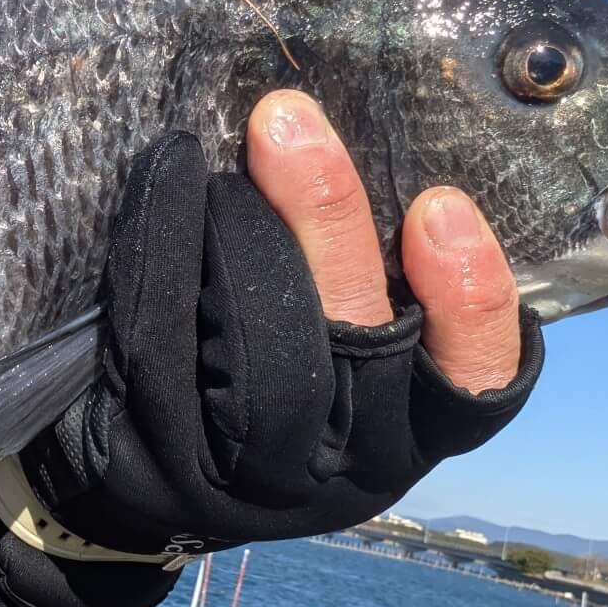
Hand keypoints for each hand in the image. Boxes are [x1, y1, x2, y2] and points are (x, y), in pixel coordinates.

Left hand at [18, 94, 543, 558]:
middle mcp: (346, 467)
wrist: (133, 485)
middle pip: (359, 351)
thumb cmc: (266, 376)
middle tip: (292, 121)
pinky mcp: (165, 460)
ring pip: (268, 365)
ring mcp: (251, 474)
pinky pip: (162, 348)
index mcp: (413, 432)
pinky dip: (162, 248)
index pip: (474, 385)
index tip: (442, 207)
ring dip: (251, 236)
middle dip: (331, 225)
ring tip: (243, 144)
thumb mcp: (347, 348)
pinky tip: (168, 170)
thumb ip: (375, 274)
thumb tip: (382, 121)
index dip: (470, 305)